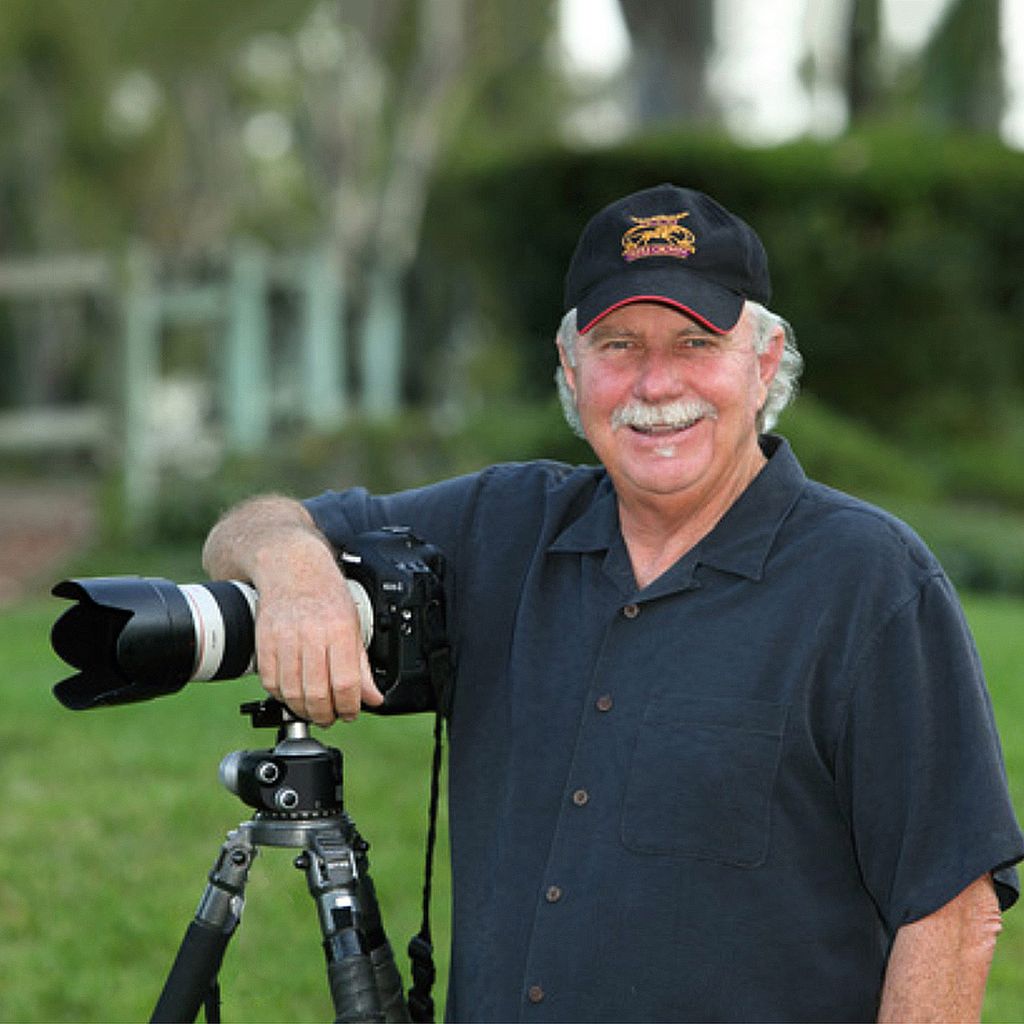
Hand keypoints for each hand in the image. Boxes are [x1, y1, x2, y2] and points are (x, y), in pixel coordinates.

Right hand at [252, 533, 384, 725]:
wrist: (292, 568)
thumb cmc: (326, 595)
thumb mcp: (354, 626)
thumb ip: (362, 665)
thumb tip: (373, 698)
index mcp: (339, 630)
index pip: (345, 683)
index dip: (349, 707)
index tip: (351, 713)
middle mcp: (312, 634)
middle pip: (317, 692)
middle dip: (326, 715)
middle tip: (331, 717)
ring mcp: (284, 638)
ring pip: (292, 691)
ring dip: (303, 710)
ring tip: (313, 710)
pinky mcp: (264, 641)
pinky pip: (270, 681)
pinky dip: (281, 696)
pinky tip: (292, 694)